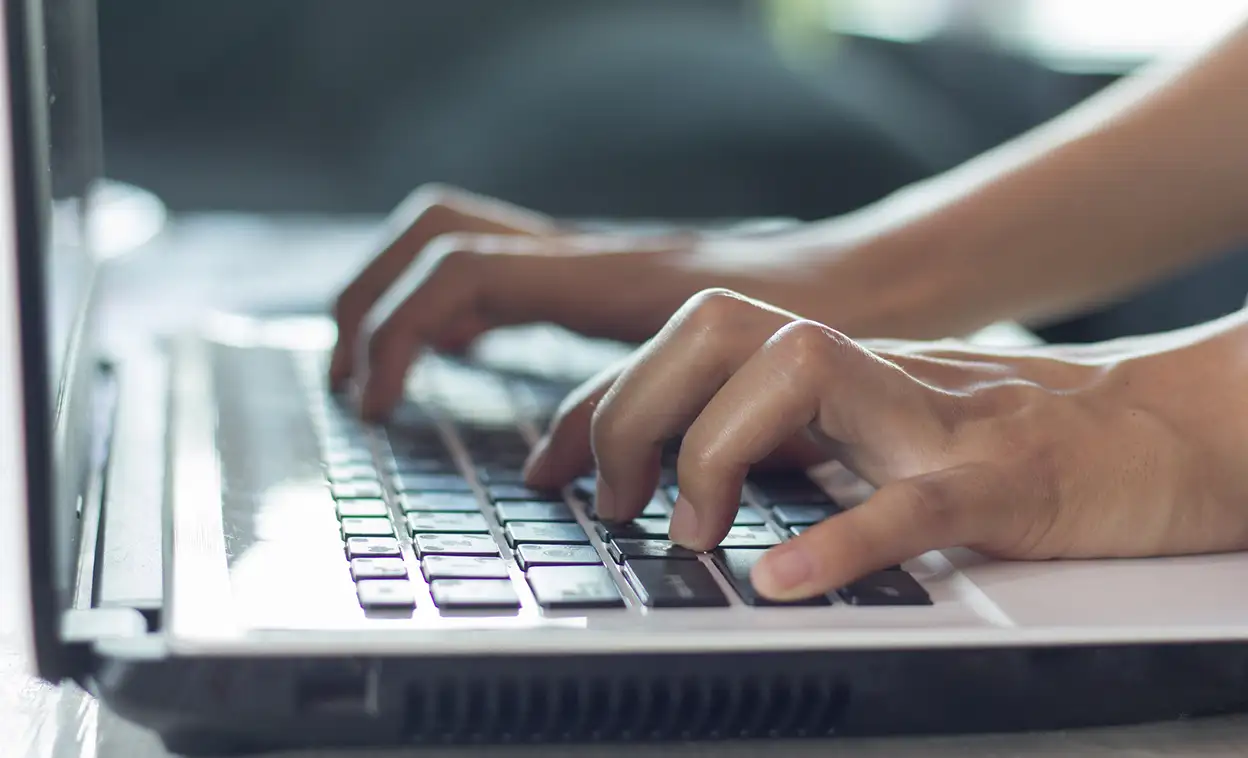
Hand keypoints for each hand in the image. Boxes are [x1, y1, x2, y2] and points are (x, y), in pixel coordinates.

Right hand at [330, 184, 851, 419]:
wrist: (873, 284)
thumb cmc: (823, 338)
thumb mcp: (741, 392)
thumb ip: (657, 429)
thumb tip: (571, 481)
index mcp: (611, 278)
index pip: (463, 274)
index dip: (395, 334)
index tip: (378, 406)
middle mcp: (591, 256)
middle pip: (437, 231)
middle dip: (372, 296)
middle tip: (352, 380)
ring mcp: (594, 259)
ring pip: (463, 241)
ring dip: (406, 297)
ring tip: (378, 371)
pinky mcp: (603, 276)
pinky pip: (505, 272)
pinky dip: (458, 309)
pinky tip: (461, 355)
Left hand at [567, 289, 1247, 600]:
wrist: (1149, 437)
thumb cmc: (1000, 448)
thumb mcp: (866, 438)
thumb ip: (783, 446)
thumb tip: (678, 485)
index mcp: (824, 371)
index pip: (681, 347)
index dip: (594, 401)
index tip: (549, 468)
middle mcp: (863, 374)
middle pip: (714, 327)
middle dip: (633, 407)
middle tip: (619, 501)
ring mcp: (929, 418)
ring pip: (799, 373)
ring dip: (713, 452)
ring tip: (694, 534)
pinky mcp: (997, 481)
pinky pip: (909, 500)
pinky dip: (840, 539)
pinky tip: (782, 580)